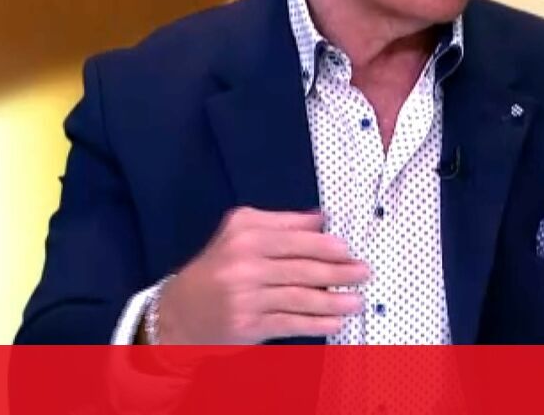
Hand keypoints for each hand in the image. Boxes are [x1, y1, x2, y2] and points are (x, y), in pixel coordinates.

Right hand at [154, 207, 368, 344]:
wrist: (179, 313)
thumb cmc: (218, 269)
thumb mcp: (240, 234)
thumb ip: (281, 224)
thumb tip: (322, 219)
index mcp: (245, 234)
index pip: (295, 238)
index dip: (326, 245)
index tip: (348, 249)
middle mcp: (244, 263)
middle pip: (302, 267)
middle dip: (339, 271)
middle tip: (364, 273)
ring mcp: (245, 296)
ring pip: (300, 297)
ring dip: (334, 301)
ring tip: (358, 300)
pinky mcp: (248, 325)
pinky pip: (291, 323)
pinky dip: (316, 323)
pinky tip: (336, 322)